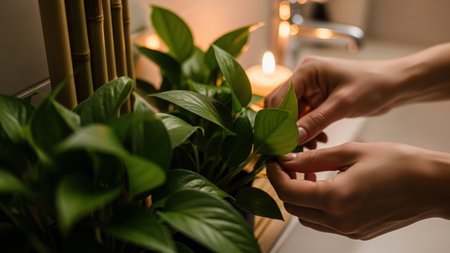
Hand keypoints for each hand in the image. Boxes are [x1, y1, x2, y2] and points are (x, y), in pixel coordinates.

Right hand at [265, 56, 405, 144]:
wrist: (394, 85)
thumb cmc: (373, 86)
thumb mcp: (343, 105)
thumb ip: (316, 121)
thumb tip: (293, 137)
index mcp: (307, 71)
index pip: (280, 98)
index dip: (278, 121)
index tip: (281, 142)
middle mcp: (304, 77)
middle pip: (281, 105)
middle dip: (285, 127)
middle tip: (290, 147)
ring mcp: (310, 88)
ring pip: (291, 113)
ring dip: (297, 130)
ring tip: (309, 146)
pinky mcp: (318, 98)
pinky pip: (304, 116)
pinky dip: (307, 129)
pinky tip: (319, 140)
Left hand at [267, 142, 449, 239]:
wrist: (432, 185)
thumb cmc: (398, 163)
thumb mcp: (351, 152)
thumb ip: (314, 158)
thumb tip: (287, 159)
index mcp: (336, 199)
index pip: (287, 193)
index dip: (274, 175)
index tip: (273, 160)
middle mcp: (340, 221)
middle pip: (293, 208)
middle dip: (285, 185)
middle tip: (290, 164)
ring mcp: (348, 230)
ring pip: (306, 218)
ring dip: (300, 197)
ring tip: (309, 174)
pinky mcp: (356, 232)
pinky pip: (324, 223)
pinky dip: (317, 205)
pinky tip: (326, 185)